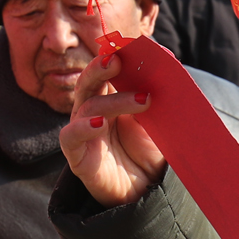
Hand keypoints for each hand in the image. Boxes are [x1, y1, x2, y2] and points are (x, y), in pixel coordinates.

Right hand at [59, 52, 165, 206]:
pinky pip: (70, 137)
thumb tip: (167, 56)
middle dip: (102, 67)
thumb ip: (160, 90)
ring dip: (114, 99)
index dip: (113, 55)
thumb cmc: (151, 153)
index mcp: (110, 98)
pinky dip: (83, 127)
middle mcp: (93, 112)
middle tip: (119, 58)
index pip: (106, 70)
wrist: (149, 194)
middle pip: (89, 82)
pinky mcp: (78, 157)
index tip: (128, 44)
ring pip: (87, 105)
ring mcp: (84, 133)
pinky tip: (99, 122)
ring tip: (144, 100)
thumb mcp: (159, 119)